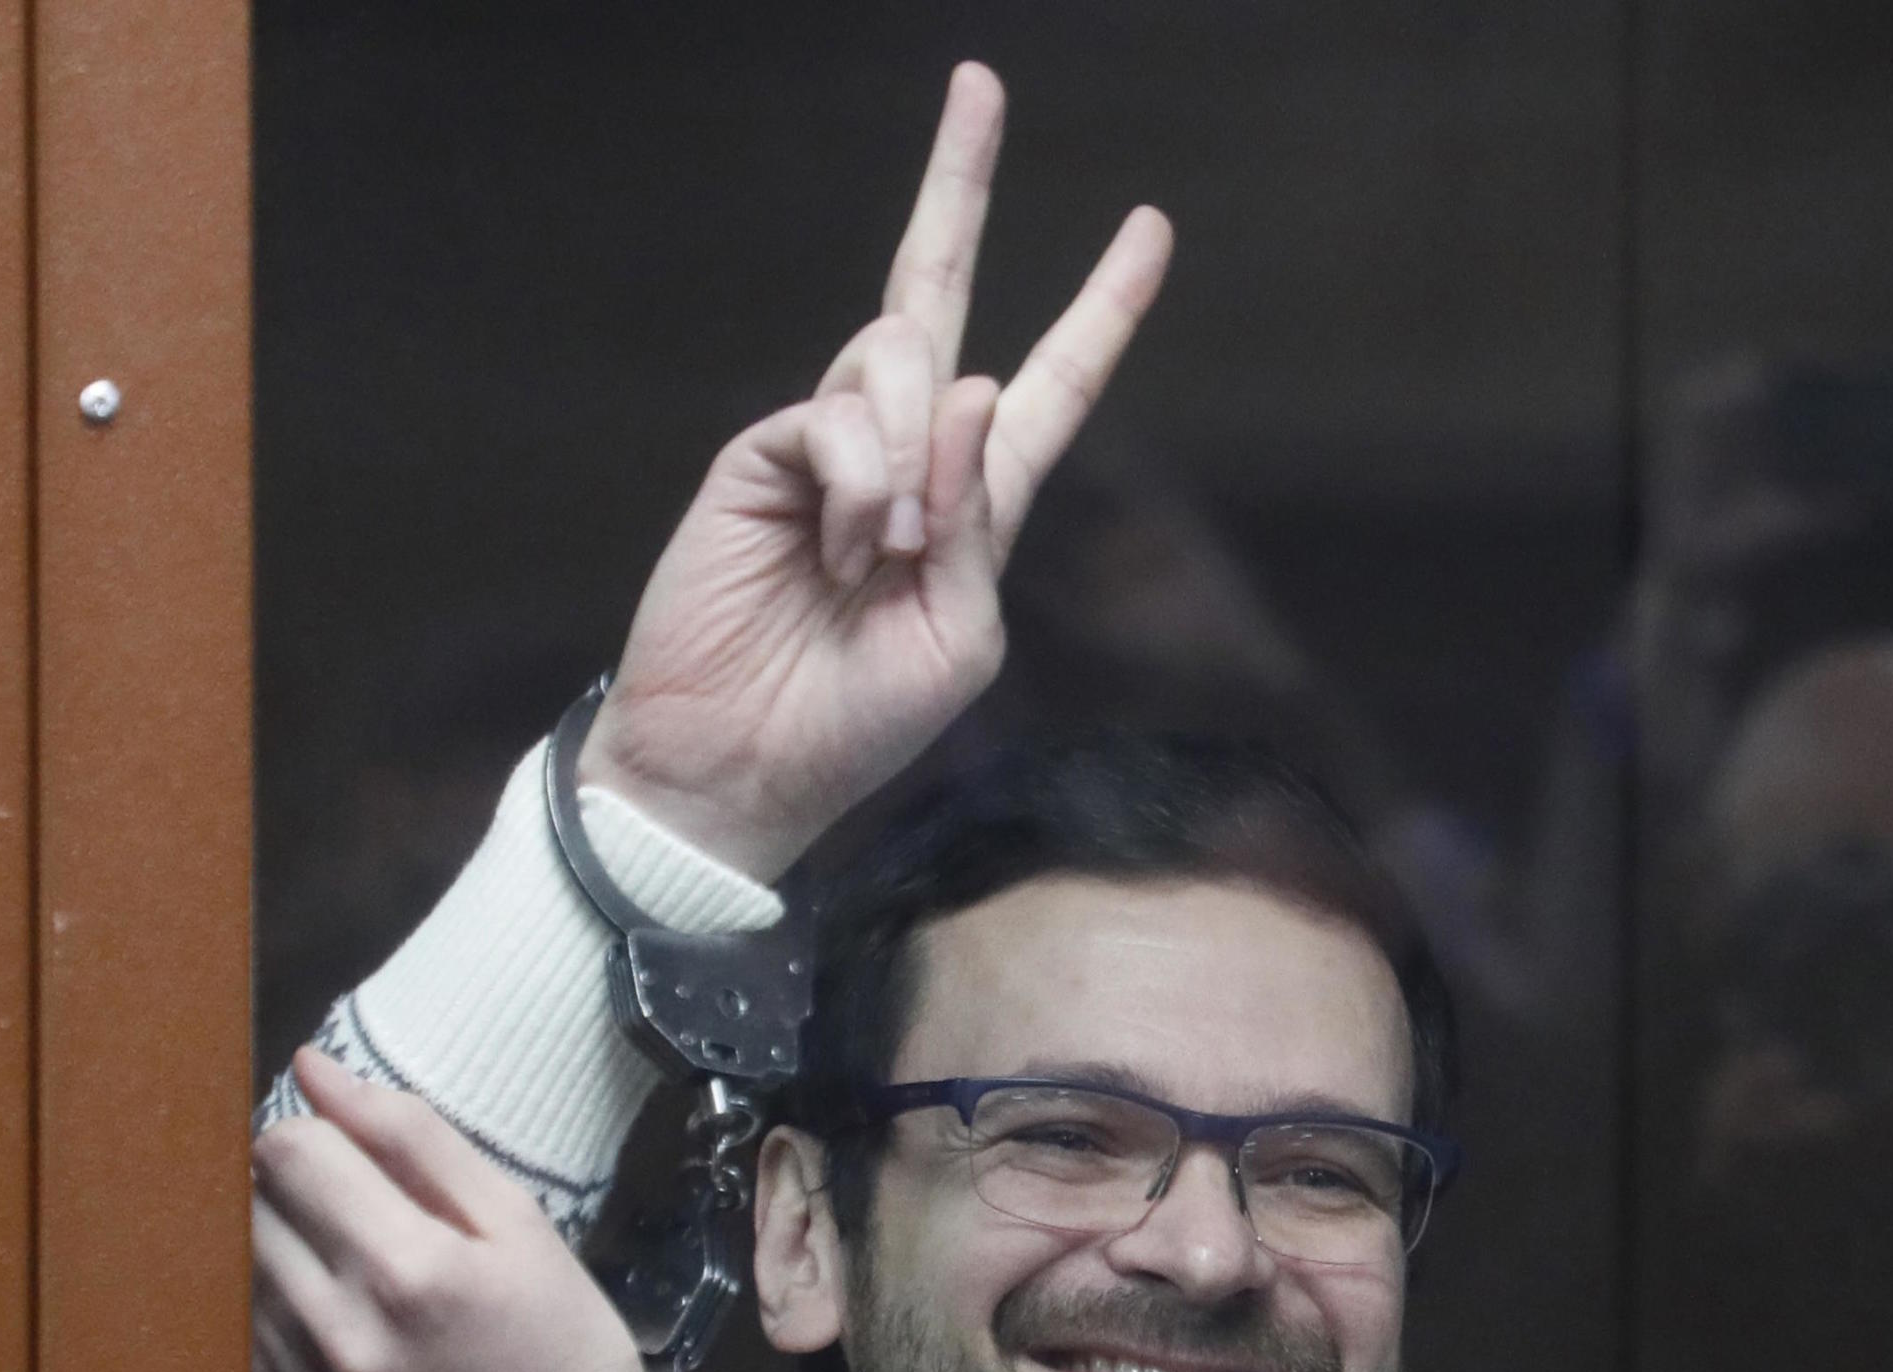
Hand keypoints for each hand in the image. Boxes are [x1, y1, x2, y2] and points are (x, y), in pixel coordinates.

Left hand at [251, 1046, 651, 1371]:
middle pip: (248, 1211)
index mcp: (410, 1269)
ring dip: (278, 1262)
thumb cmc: (560, 1342)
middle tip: (353, 1219)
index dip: (317, 1138)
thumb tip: (312, 1069)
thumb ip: (412, 1139)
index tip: (352, 1161)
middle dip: (292, 1196)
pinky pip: (235, 1354)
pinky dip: (272, 1329)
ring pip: (234, 1281)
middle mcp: (342, 1337)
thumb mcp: (517, 1224)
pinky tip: (336, 1337)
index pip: (290, 1153)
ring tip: (347, 1279)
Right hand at [584, 62, 1174, 877]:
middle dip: (959, 188)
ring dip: (908, 460)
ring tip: (877, 558)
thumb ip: (978, 521)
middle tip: (981, 82)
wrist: (742, 768)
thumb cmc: (856, 724)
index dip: (1101, 310)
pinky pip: (838, 418)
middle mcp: (905, 456)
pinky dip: (859, 485)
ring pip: (897, 359)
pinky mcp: (765, 456)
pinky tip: (840, 553)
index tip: (1150, 229)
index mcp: (973, 505)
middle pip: (939, 297)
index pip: (1049, 387)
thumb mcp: (960, 639)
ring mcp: (830, 448)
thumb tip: (964, 383)